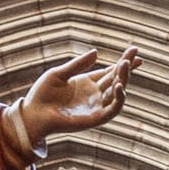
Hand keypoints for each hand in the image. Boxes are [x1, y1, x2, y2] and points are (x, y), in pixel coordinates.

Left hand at [15, 46, 137, 149]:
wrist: (33, 114)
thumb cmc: (42, 94)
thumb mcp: (59, 74)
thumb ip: (78, 65)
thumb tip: (97, 52)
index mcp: (87, 83)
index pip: (110, 71)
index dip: (123, 62)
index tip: (135, 51)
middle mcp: (95, 94)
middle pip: (117, 79)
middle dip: (127, 67)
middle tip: (135, 55)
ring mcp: (96, 106)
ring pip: (117, 93)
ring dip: (124, 79)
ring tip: (125, 65)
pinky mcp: (95, 118)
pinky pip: (113, 109)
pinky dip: (119, 99)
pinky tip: (120, 86)